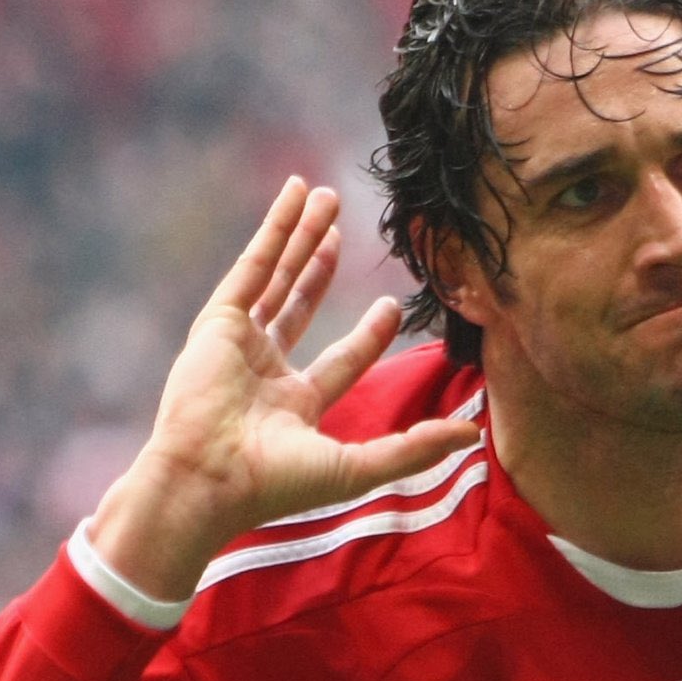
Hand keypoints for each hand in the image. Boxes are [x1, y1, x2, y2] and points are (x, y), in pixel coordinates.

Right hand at [88, 177, 477, 598]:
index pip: (340, 359)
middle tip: (344, 227)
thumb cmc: (276, 485)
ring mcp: (239, 344)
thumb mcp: (359, 467)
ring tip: (326, 196)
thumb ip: (414, 448)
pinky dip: (275, 230)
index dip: (367, 334)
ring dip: (301, 236)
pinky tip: (295, 196)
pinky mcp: (218, 321)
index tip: (391, 306)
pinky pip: (254, 266)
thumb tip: (472, 435)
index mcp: (295, 408)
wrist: (209, 478)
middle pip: (300, 304)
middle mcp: (265, 372)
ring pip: (278, 277)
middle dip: (321, 265)